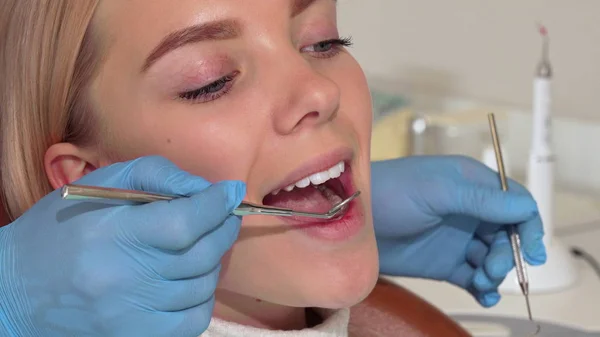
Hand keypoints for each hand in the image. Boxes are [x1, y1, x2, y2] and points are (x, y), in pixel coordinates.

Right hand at [0, 156, 244, 336]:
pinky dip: (202, 297)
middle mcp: (121, 277)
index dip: (216, 205)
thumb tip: (206, 189)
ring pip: (202, 286)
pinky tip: (190, 280)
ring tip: (201, 246)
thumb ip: (157, 176)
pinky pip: (192, 321)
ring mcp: (128, 313)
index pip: (184, 222)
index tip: (230, 192)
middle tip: (225, 216)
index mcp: (111, 233)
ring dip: (213, 262)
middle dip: (224, 229)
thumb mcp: (101, 185)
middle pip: (201, 255)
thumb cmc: (62, 227)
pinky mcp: (133, 336)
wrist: (17, 288)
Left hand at [371, 155, 545, 306]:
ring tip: (483, 281)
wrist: (353, 222)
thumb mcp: (437, 190)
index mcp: (471, 185)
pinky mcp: (444, 262)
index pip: (515, 203)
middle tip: (493, 268)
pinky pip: (474, 277)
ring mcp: (457, 238)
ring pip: (493, 258)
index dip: (529, 226)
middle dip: (508, 253)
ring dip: (496, 272)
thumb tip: (524, 207)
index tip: (533, 250)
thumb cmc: (388, 192)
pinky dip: (483, 288)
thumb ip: (481, 199)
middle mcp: (469, 211)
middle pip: (508, 235)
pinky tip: (483, 295)